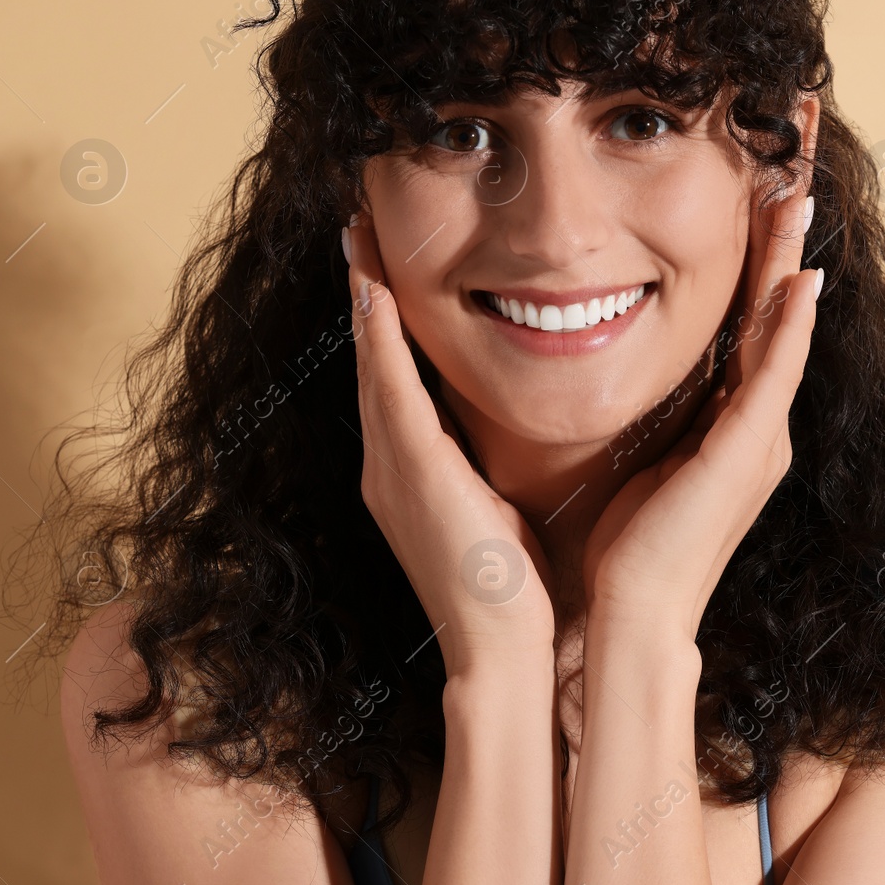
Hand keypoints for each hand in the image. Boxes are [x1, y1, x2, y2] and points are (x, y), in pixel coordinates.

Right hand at [343, 213, 556, 675]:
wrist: (507, 654)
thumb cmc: (517, 591)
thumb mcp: (502, 510)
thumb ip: (496, 466)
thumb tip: (527, 429)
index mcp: (412, 475)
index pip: (396, 381)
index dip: (385, 324)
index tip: (382, 266)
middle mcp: (388, 466)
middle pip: (372, 361)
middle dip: (364, 295)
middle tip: (357, 230)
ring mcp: (390, 469)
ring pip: (373, 364)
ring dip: (365, 298)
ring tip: (358, 237)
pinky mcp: (409, 472)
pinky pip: (390, 389)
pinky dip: (379, 337)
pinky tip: (375, 287)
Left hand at [580, 187, 820, 640]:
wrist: (626, 614)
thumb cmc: (623, 544)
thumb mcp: (638, 454)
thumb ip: (653, 408)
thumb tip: (610, 356)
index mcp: (731, 418)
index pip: (750, 313)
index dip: (758, 246)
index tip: (757, 179)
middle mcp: (759, 421)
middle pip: (780, 305)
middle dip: (785, 231)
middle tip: (795, 158)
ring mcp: (761, 437)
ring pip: (785, 326)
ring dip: (793, 257)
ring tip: (800, 190)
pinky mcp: (749, 454)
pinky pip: (775, 375)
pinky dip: (790, 326)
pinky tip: (801, 278)